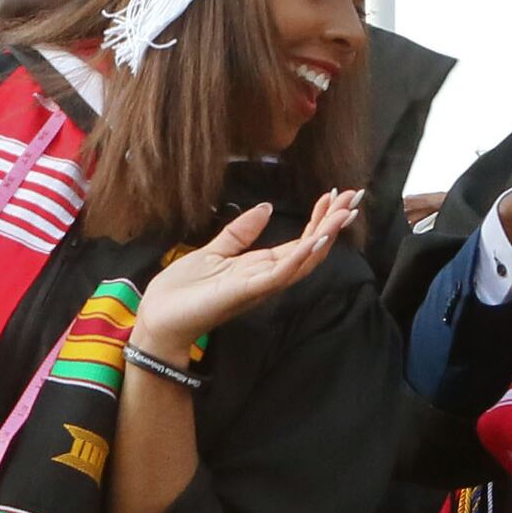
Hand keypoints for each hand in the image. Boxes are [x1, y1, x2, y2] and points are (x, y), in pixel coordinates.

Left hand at [133, 193, 361, 365]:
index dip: (319, 218)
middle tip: (354, 197)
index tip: (333, 194)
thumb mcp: (213, 251)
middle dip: (333, 223)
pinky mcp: (246, 292)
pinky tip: (317, 239)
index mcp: (259, 267)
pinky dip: (300, 257)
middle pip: (310, 249)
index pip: (299, 241)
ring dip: (325, 236)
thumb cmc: (181, 291)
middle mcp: (265, 278)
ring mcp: (258, 286)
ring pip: (303, 261)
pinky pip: (280, 275)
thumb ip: (240, 232)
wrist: (157, 318)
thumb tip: (265, 207)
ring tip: (344, 213)